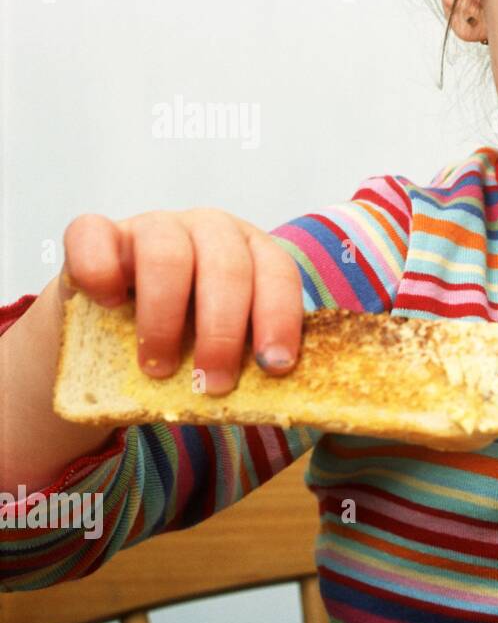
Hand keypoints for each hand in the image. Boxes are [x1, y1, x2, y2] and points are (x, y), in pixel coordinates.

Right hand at [59, 208, 303, 394]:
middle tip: (213, 383)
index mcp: (253, 251)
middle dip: (223, 333)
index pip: (277, 273)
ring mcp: (153, 225)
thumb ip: (248, 356)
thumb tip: (273, 397)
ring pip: (166, 255)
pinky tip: (109, 306)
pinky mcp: (95, 232)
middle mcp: (209, 229)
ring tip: (159, 369)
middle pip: (227, 268)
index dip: (279, 318)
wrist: (114, 323)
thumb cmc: (187, 337)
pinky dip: (101, 272)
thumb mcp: (225, 343)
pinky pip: (92, 236)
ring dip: (164, 319)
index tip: (274, 366)